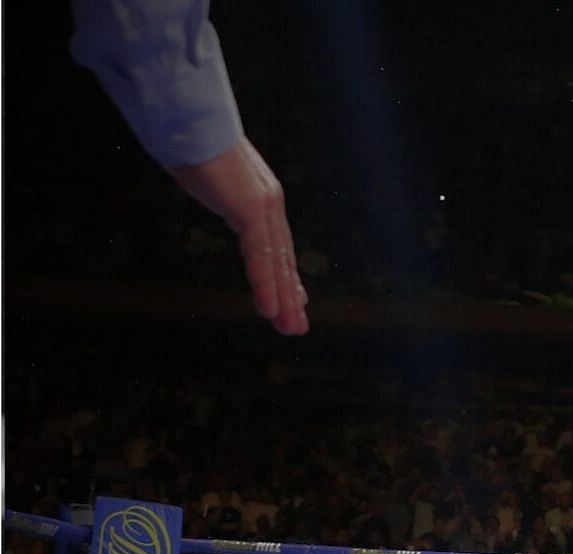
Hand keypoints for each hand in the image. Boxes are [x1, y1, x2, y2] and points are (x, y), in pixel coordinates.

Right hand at [169, 138, 308, 335]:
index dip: (284, 274)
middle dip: (290, 294)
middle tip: (297, 325)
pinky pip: (261, 256)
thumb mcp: (208, 173)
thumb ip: (217, 187)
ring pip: (277, 262)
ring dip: (283, 299)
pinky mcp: (251, 208)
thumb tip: (211, 185)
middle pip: (283, 258)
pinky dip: (266, 285)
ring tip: (289, 328)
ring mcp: (263, 205)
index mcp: (260, 195)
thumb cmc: (189, 138)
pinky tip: (270, 309)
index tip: (292, 298)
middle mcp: (269, 201)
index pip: (277, 244)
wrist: (185, 116)